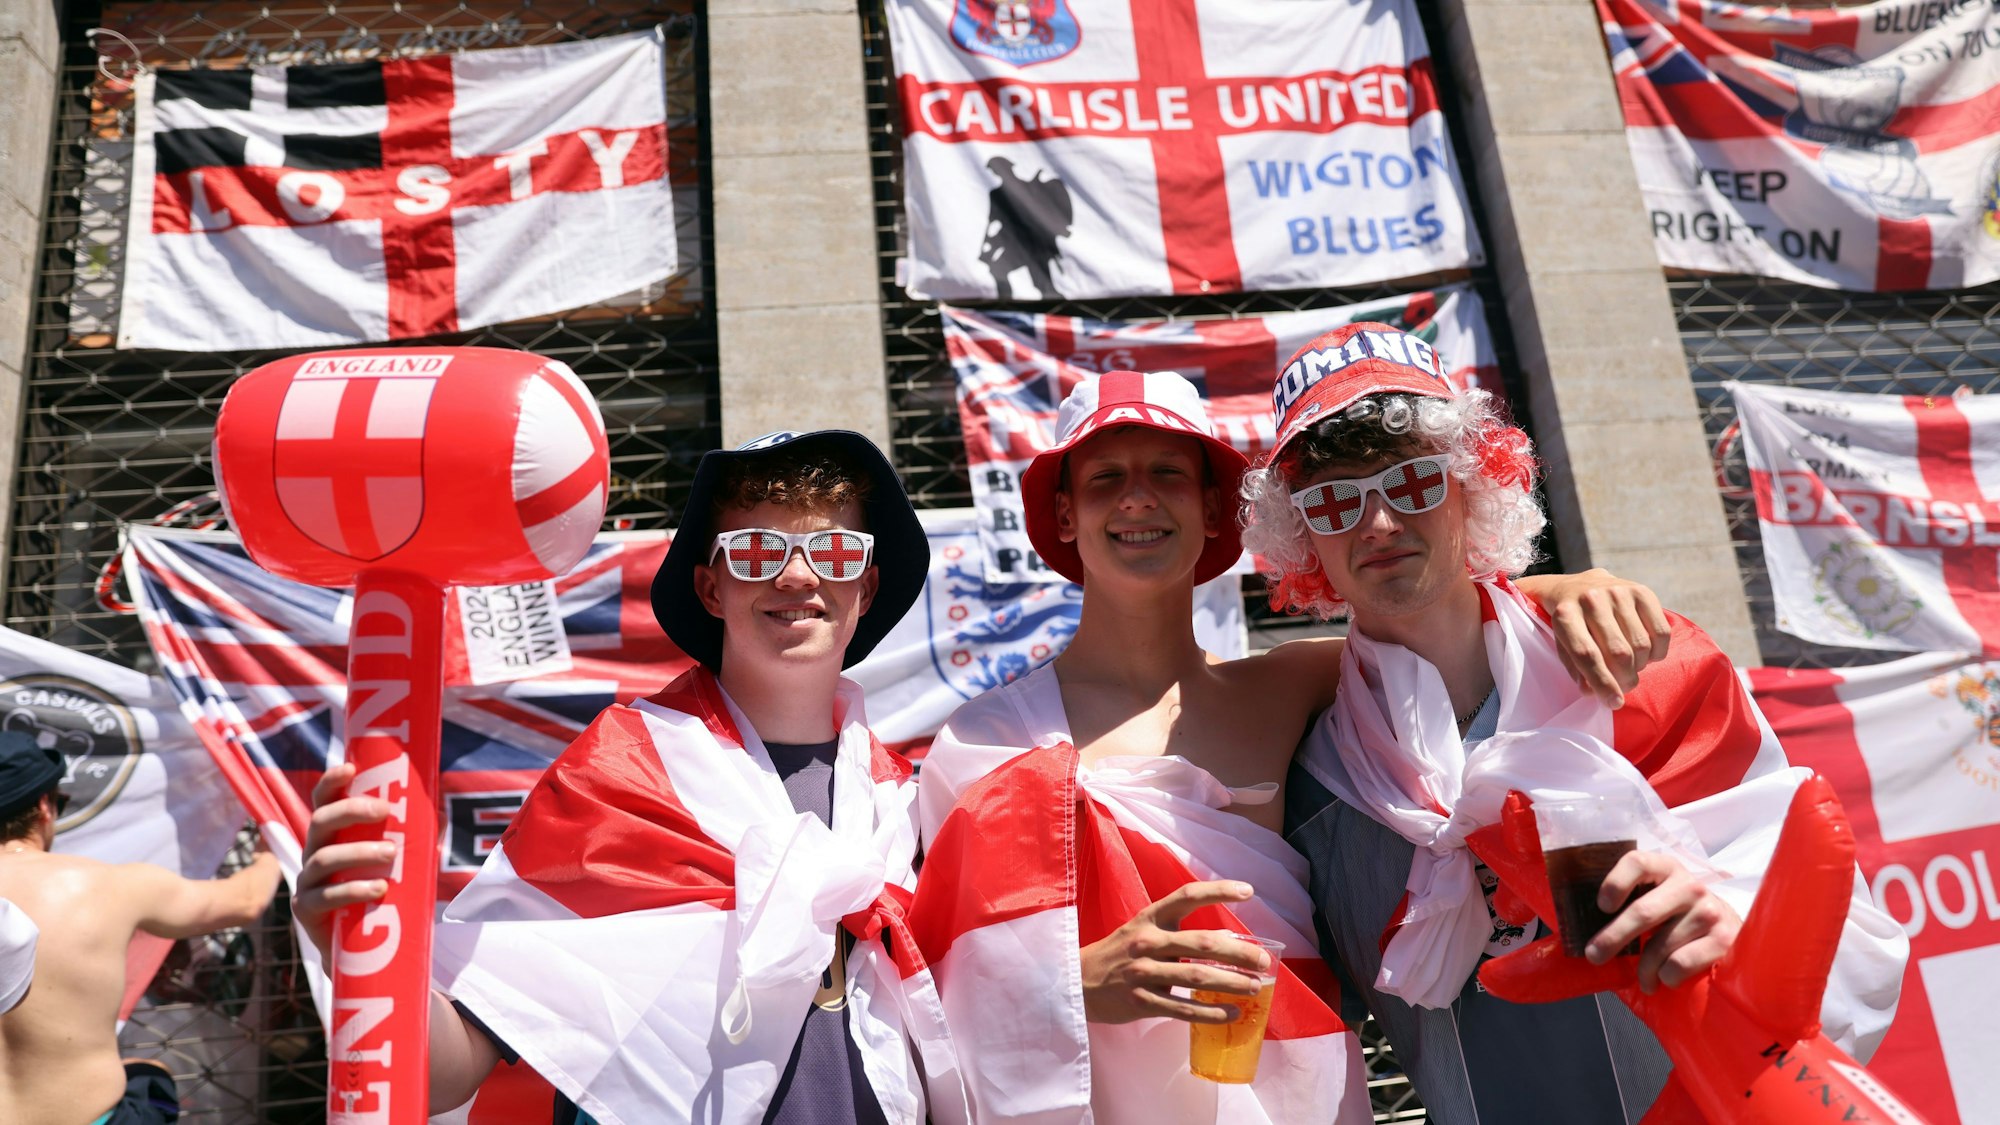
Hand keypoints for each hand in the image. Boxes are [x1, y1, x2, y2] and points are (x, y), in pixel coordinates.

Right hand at [292, 761, 399, 964]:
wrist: (365, 948)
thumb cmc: (383, 894)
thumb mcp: (398, 862)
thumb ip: (413, 839)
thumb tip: (441, 814)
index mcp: (332, 836)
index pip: (324, 802)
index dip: (331, 782)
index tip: (350, 768)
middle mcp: (313, 854)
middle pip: (320, 822)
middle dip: (351, 811)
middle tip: (385, 811)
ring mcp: (306, 883)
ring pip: (322, 859)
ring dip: (358, 852)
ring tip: (391, 854)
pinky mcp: (306, 911)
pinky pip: (323, 897)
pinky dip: (352, 890)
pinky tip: (378, 890)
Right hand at [1079, 880, 1270, 1024]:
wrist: (1076, 982)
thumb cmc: (1118, 954)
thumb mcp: (1142, 931)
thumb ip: (1178, 933)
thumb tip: (1225, 940)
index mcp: (1149, 918)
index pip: (1186, 896)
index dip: (1219, 891)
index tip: (1248, 892)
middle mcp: (1147, 942)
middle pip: (1200, 943)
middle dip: (1238, 953)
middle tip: (1263, 961)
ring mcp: (1143, 973)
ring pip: (1195, 978)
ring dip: (1230, 983)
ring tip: (1254, 987)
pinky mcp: (1141, 1002)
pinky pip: (1182, 1009)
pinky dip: (1210, 1013)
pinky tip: (1232, 1013)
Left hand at [1538, 569, 1672, 708]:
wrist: (1578, 586)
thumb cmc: (1571, 624)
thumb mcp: (1563, 645)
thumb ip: (1577, 669)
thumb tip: (1595, 693)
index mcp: (1565, 614)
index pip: (1587, 655)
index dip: (1603, 683)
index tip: (1614, 703)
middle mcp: (1591, 599)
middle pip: (1618, 653)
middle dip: (1625, 679)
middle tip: (1625, 686)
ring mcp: (1618, 592)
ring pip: (1641, 645)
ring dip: (1640, 666)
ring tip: (1631, 667)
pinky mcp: (1641, 590)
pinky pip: (1661, 632)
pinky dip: (1658, 652)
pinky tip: (1647, 654)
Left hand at [1587, 850, 1739, 993]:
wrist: (1728, 929)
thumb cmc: (1677, 915)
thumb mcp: (1655, 897)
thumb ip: (1627, 901)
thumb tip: (1573, 921)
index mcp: (1666, 868)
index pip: (1637, 862)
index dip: (1615, 882)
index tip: (1602, 907)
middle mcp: (1690, 885)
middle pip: (1642, 911)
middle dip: (1612, 938)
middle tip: (1594, 956)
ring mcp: (1708, 911)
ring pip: (1659, 946)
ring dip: (1644, 970)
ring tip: (1643, 980)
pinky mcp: (1724, 938)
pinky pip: (1680, 963)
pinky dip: (1667, 977)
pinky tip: (1666, 978)